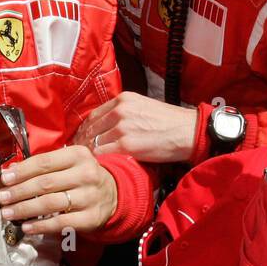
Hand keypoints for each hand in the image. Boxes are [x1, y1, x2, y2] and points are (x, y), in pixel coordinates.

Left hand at [0, 144, 117, 236]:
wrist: (113, 194)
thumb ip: (43, 166)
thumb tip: (12, 172)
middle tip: (2, 198)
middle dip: (19, 191)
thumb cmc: (82, 177)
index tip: (5, 179)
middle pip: (45, 183)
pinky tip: (27, 226)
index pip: (44, 162)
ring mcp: (89, 196)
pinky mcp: (91, 217)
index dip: (21, 171)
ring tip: (8, 213)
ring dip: (25, 209)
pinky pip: (61, 222)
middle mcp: (86, 174)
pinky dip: (41, 226)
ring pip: (50, 203)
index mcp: (78, 155)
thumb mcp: (68, 164)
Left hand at [75, 91, 197, 163]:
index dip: (84, 129)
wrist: (188, 131)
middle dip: (82, 142)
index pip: (93, 115)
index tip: (81, 140)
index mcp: (122, 99)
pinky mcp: (127, 145)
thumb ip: (123, 113)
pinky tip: (97, 166)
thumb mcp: (143, 107)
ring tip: (86, 162)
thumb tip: (105, 126)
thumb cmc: (169, 122)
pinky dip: (97, 161)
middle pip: (90, 128)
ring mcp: (122, 127)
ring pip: (93, 141)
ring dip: (88, 153)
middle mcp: (119, 110)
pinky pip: (102, 154)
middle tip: (78, 155)